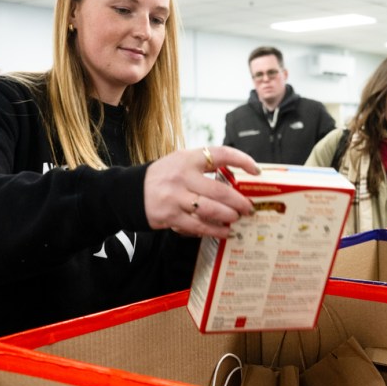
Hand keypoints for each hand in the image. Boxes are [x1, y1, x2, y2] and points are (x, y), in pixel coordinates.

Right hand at [144, 145, 259, 237]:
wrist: (130, 192)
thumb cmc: (161, 177)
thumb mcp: (180, 162)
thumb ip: (203, 167)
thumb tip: (235, 180)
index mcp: (187, 159)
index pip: (220, 154)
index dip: (242, 160)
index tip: (256, 169)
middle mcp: (182, 176)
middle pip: (219, 190)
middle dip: (239, 201)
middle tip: (249, 208)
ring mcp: (175, 197)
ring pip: (210, 210)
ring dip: (228, 217)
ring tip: (237, 219)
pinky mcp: (170, 216)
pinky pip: (198, 226)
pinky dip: (214, 230)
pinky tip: (224, 232)